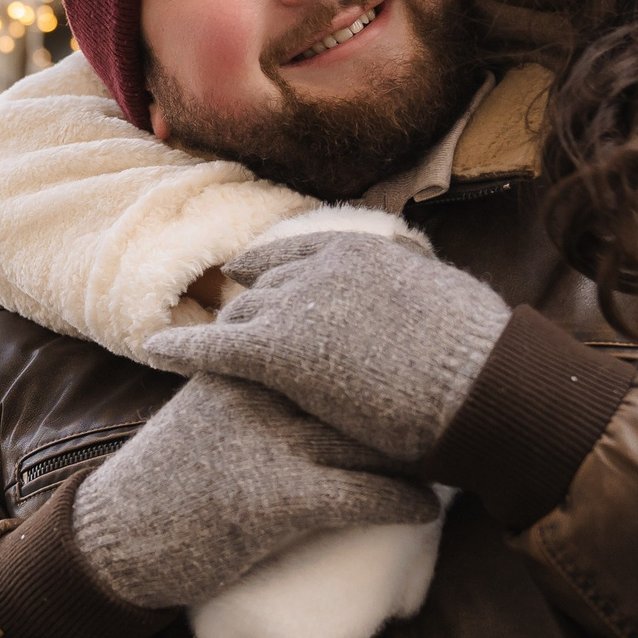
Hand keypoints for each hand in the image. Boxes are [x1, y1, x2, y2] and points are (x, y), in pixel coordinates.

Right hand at [73, 373, 440, 609]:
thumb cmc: (166, 479)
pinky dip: (404, 503)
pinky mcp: (279, 499)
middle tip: (455, 406)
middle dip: (411, 395)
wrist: (119, 537)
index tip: (423, 356)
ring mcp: (272, 444)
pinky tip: (426, 509)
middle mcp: (262, 393)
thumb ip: (250, 381)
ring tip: (452, 456)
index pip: (326, 337)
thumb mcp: (206, 410)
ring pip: (372, 434)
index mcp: (244, 365)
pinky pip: (365, 494)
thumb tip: (304, 371)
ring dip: (419, 450)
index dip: (381, 347)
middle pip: (359, 381)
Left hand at [144, 231, 510, 462]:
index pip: (301, 250)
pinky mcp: (279, 352)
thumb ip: (416, 296)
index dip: (271, 266)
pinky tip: (154, 351)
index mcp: (366, 252)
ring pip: (240, 314)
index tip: (248, 273)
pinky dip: (180, 346)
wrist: (482, 387)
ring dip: (220, 330)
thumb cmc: (483, 361)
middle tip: (224, 322)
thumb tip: (426, 304)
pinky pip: (214, 345)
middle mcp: (324, 267)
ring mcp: (299, 307)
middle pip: (264, 283)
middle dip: (245, 302)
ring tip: (189, 346)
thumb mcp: (449, 304)